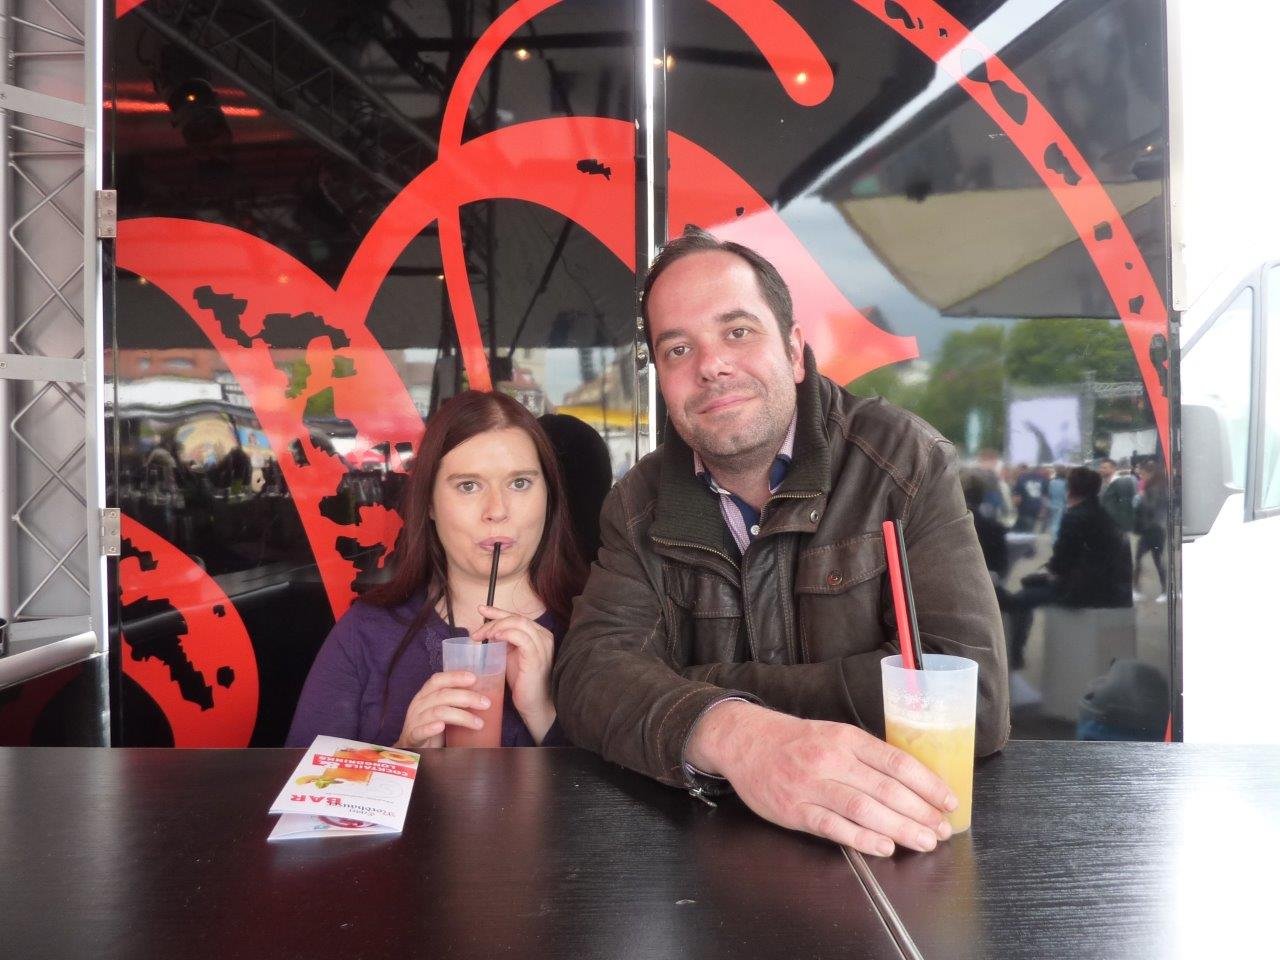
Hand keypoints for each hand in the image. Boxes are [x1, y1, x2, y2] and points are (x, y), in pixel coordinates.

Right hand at [394, 670, 492, 749]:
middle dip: (467, 697)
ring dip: (461, 716)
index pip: (438, 680)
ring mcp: (414, 721)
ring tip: (479, 723)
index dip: (455, 677)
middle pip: (442, 695)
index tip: (474, 678)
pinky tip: (441, 726)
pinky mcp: (412, 737)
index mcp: (425, 695)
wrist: (413, 750)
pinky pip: (420, 731)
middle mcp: (418, 705)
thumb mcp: (442, 710)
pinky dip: (430, 728)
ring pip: (438, 712)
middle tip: (486, 703)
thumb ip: (456, 702)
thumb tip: (485, 697)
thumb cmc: (432, 727)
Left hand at [474, 605, 555, 741]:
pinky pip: (520, 636)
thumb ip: (505, 643)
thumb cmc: (523, 682)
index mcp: (539, 634)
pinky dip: (505, 634)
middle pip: (516, 617)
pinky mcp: (536, 655)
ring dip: (496, 627)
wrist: (534, 704)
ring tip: (482, 636)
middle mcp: (544, 636)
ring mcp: (542, 644)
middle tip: (476, 633)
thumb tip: (488, 632)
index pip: (517, 616)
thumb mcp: (512, 656)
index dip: (498, 611)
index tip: (481, 609)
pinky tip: (494, 638)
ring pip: (517, 623)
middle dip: (493, 621)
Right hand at [685, 701, 956, 856]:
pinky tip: (883, 847)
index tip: (948, 801)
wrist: (744, 741)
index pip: (896, 761)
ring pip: (863, 808)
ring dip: (899, 828)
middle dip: (920, 812)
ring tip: (924, 841)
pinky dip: (861, 838)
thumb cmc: (794, 741)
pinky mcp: (794, 809)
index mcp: (846, 738)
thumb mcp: (833, 734)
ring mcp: (811, 785)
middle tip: (942, 830)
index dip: (927, 784)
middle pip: (885, 788)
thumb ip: (866, 756)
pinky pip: (832, 825)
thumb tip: (910, 782)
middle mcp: (831, 759)